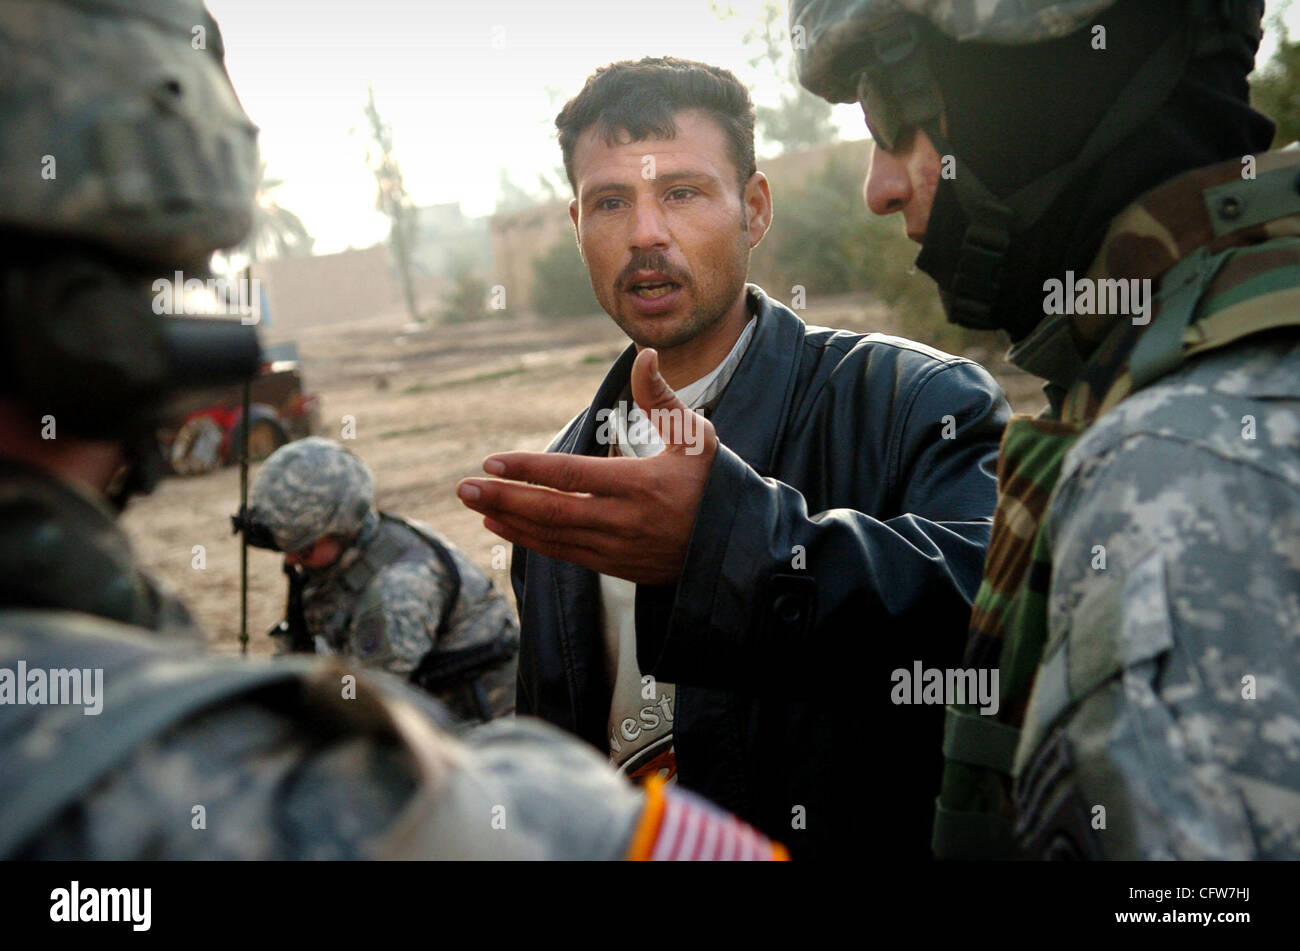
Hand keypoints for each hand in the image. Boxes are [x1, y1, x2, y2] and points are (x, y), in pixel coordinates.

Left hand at [457, 348, 716, 584]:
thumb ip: (661, 397)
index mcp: (641, 484)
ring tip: (476, 506)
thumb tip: (645, 354)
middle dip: (505, 499)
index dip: (528, 470)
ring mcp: (619, 549)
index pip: (571, 475)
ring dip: (511, 521)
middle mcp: (625, 520)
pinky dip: (532, 541)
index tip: (491, 462)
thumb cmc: (715, 482)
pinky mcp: (617, 567)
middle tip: (463, 488)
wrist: (738, 547)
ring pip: (554, 537)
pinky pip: (566, 555)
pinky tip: (506, 527)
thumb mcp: (695, 436)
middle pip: (552, 511)